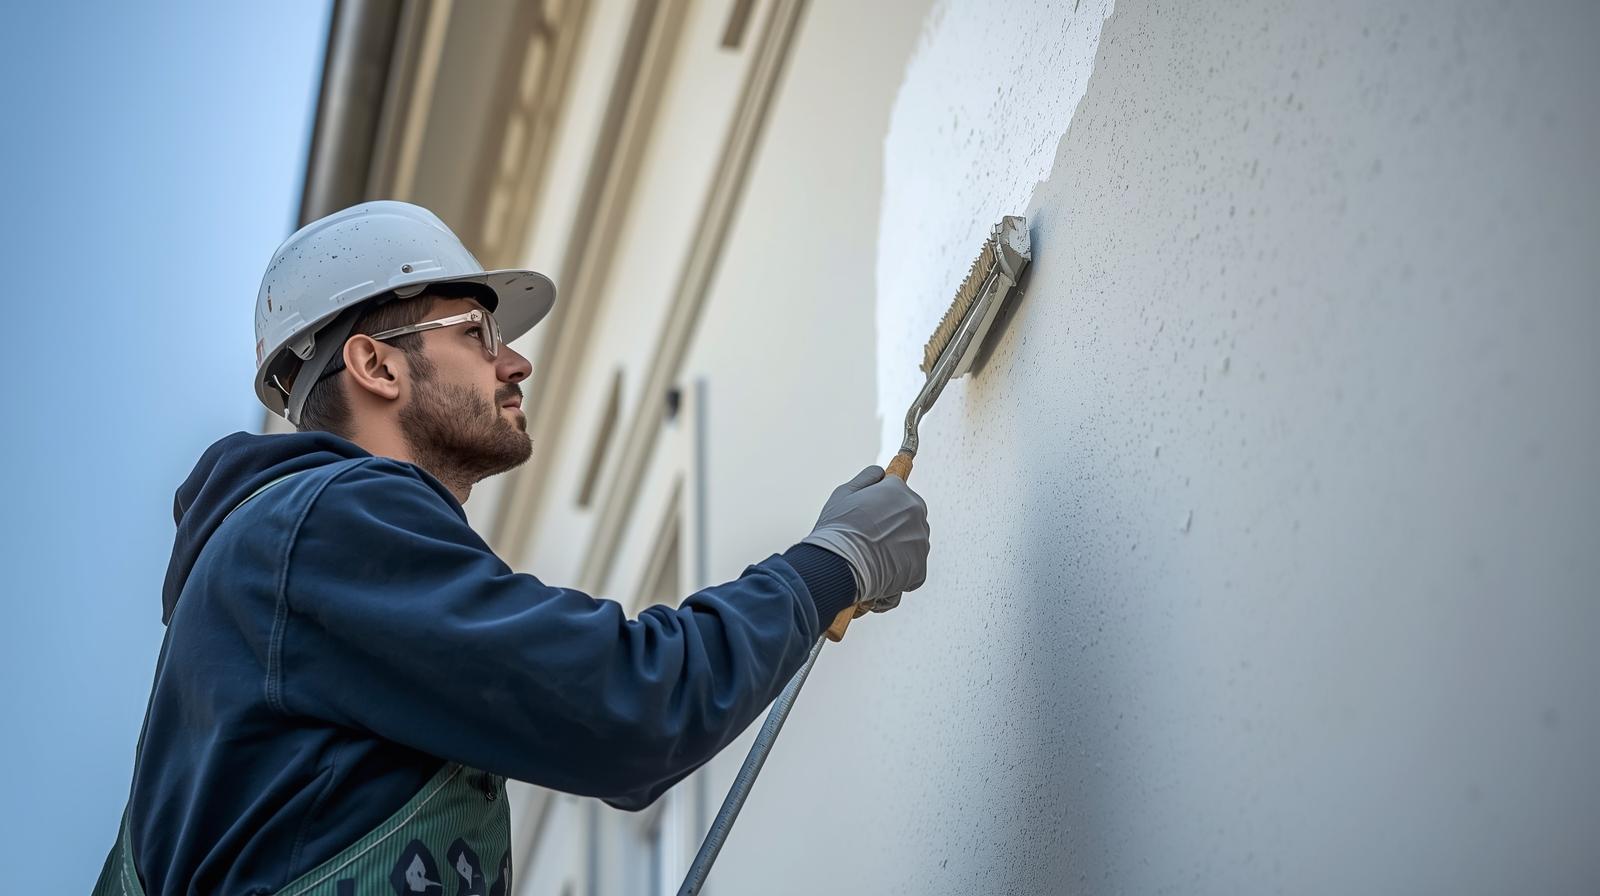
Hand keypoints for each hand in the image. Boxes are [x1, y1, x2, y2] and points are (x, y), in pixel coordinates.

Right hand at [800, 464, 929, 611]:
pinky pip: (913, 566)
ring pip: (912, 540)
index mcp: (899, 491)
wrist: (838, 566)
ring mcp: (921, 541)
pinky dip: (900, 569)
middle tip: (869, 536)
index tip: (873, 513)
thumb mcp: (844, 492)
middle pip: (909, 515)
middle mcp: (916, 512)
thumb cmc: (837, 529)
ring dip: (898, 546)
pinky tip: (880, 570)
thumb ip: (867, 477)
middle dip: (893, 523)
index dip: (882, 502)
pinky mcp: (920, 567)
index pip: (898, 491)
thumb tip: (881, 473)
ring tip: (872, 555)